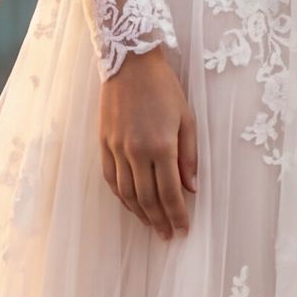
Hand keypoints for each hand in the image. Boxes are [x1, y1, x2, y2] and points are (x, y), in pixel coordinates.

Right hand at [98, 48, 197, 237]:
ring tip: (151, 226)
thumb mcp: (186, 118)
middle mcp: (137, 151)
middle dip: (160, 220)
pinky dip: (121, 197)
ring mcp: (117, 148)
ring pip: (127, 193)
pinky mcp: (104, 143)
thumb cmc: (164, 88)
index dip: (177, 215)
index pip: (171, 192)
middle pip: (148, 198)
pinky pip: (111, 179)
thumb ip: (189, 156)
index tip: (183, 229)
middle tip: (168, 235)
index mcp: (161, 146)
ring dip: (140, 214)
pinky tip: (130, 205)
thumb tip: (192, 188)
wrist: (129, 62)